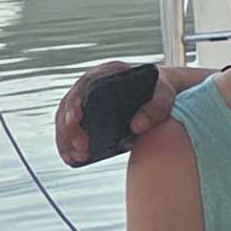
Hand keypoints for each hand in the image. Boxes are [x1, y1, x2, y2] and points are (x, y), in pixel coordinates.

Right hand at [54, 57, 201, 166]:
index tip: (75, 120)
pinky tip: (72, 158)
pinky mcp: (87, 112)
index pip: (84, 85)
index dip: (75, 103)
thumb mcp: (164, 96)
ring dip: (67, 138)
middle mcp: (93, 82)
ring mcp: (87, 97)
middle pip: (70, 104)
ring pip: (65, 117)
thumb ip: (156, 108)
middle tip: (81, 146)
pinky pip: (70, 127)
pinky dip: (68, 142)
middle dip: (70, 127)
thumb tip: (137, 126)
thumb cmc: (161, 90)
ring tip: (77, 156)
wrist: (159, 91)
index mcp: (108, 72)